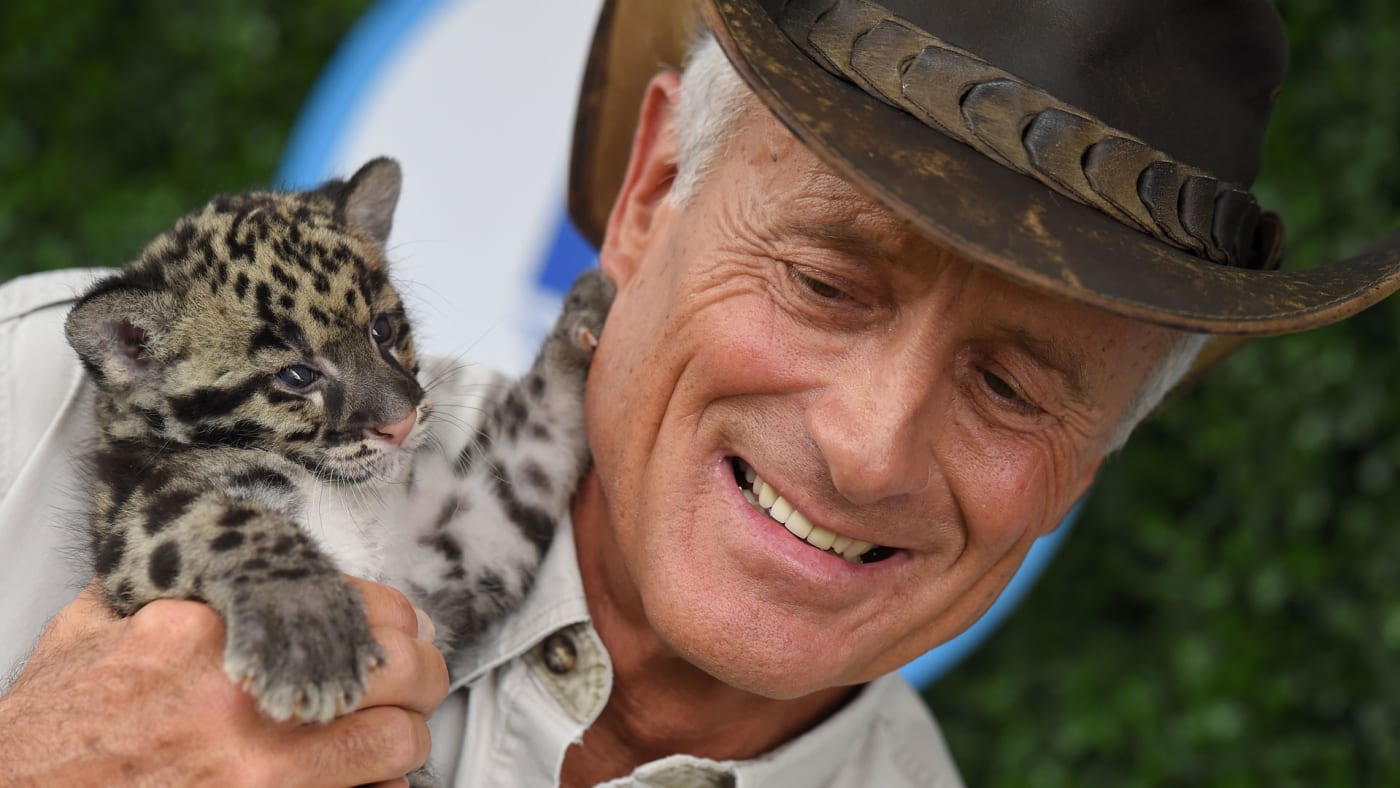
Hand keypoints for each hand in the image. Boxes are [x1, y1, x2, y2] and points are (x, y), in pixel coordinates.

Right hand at [0, 576, 447, 786]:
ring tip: (391, 729)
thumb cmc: (49, 734)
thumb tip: (213, 570)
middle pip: (395, 672)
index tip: (394, 629)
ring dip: (402, 734)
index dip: (388, 618)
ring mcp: (258, 773)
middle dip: (418, 671)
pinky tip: (360, 780)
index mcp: (209, 634)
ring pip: (395, 742)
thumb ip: (164, 594)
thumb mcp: (92, 631)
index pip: (352, 605)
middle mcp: (244, 700)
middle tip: (416, 675)